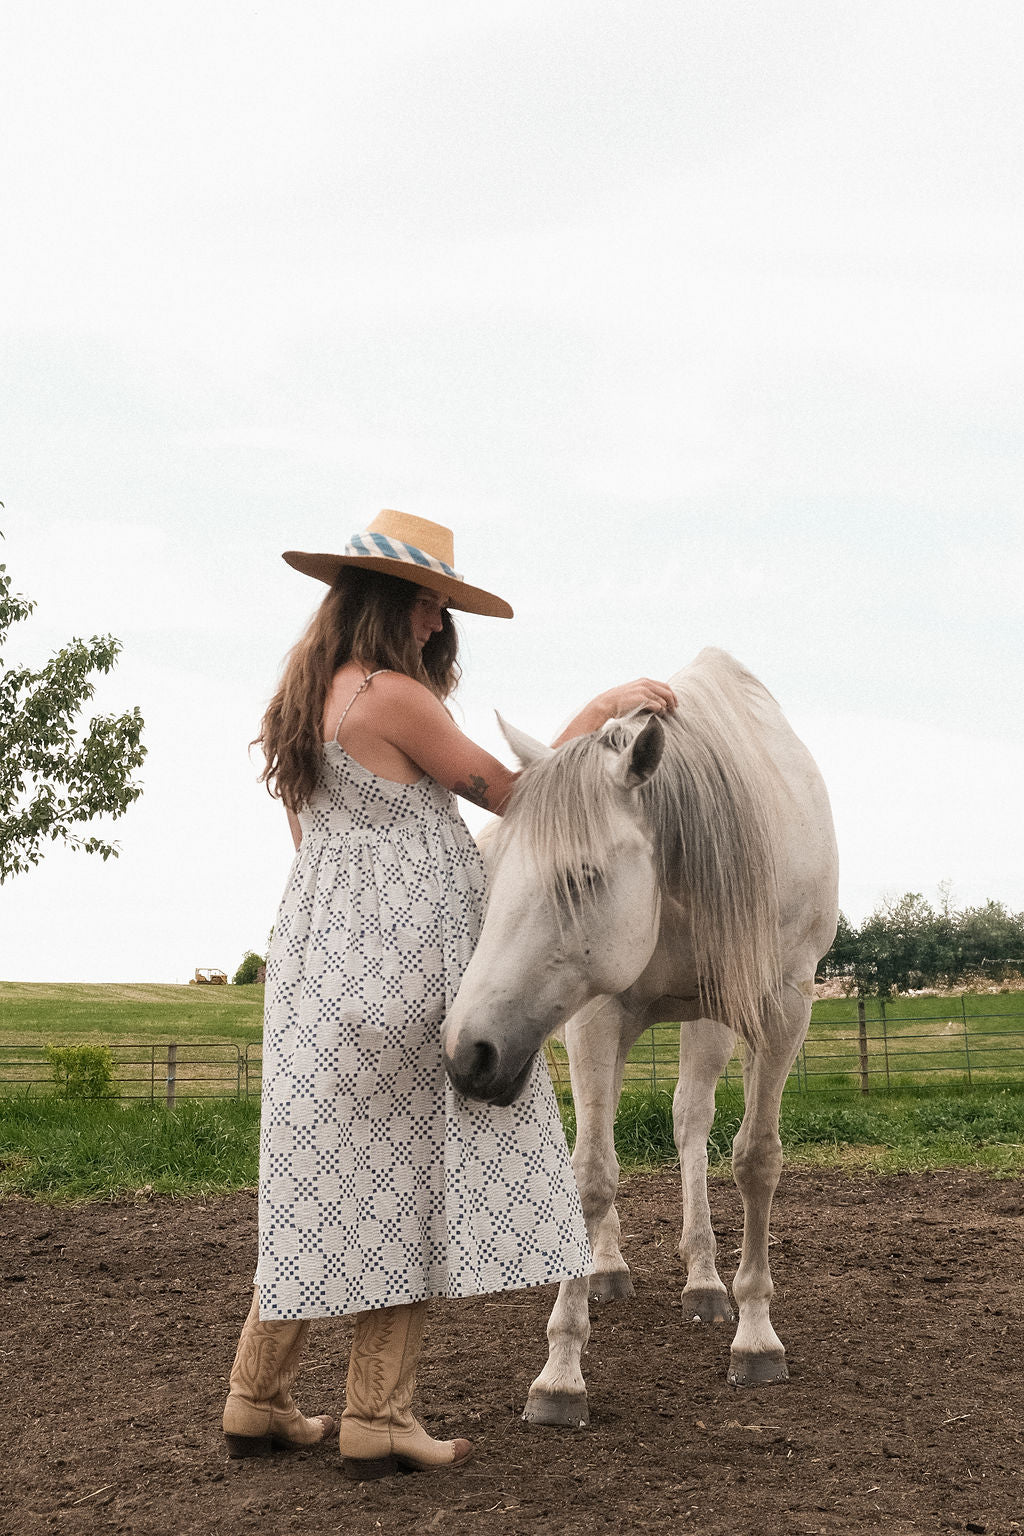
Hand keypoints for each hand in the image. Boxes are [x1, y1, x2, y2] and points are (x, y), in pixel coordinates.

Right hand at [552, 677, 676, 747]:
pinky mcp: (641, 699)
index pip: (665, 686)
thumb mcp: (633, 693)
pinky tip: (658, 714)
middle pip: (667, 692)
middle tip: (674, 710)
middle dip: (673, 701)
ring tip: (666, 714)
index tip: (674, 704)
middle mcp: (645, 684)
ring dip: (666, 707)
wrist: (606, 704)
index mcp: (644, 681)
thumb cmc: (619, 702)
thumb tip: (657, 702)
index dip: (672, 695)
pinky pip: (657, 705)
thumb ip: (644, 693)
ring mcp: (643, 691)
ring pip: (663, 699)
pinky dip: (660, 710)